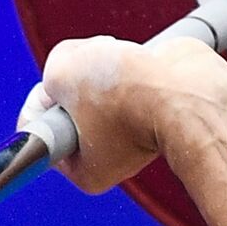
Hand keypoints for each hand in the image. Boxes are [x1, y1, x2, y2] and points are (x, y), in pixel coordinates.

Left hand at [17, 34, 219, 193]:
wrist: (188, 88)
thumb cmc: (131, 95)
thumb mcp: (62, 72)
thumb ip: (52, 65)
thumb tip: (71, 62)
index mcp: (84, 169)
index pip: (39, 131)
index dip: (42, 100)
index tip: (56, 89)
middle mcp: (107, 151)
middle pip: (66, 100)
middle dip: (75, 77)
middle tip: (94, 79)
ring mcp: (129, 123)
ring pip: (93, 79)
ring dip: (100, 61)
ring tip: (121, 68)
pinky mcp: (149, 97)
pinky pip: (120, 69)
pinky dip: (125, 56)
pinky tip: (137, 62)